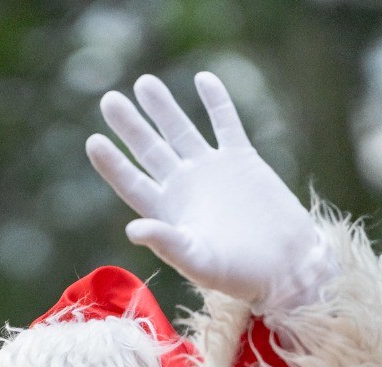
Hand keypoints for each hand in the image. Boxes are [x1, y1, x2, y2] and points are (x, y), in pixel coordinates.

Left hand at [87, 73, 331, 311]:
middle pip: (149, 150)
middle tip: (109, 100)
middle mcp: (184, 187)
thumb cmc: (240, 273)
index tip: (93, 141)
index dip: (112, 163)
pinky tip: (203, 78)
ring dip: (164, 108)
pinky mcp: (242, 160)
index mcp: (167, 213)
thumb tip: (132, 230)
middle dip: (130, 126)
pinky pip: (226, 124)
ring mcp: (212, 171)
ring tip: (144, 82)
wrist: (288, 266)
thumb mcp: (199, 262)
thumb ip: (167, 244)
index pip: (132, 183)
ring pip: (182, 131)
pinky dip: (216, 102)